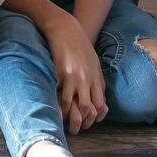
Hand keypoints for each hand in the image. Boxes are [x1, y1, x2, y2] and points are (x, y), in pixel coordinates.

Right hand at [42, 14, 107, 134]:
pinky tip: (55, 112)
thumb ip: (96, 78)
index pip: (101, 103)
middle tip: (76, 128)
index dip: (96, 117)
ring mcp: (76, 77)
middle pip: (90, 108)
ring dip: (71, 119)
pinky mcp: (63, 73)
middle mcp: (88, 78)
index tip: (89, 122)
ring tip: (65, 124)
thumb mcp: (92, 60)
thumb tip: (98, 94)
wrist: (65, 27)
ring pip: (77, 105)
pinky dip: (60, 107)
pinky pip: (61, 96)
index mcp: (96, 76)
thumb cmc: (78, 44)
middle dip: (84, 122)